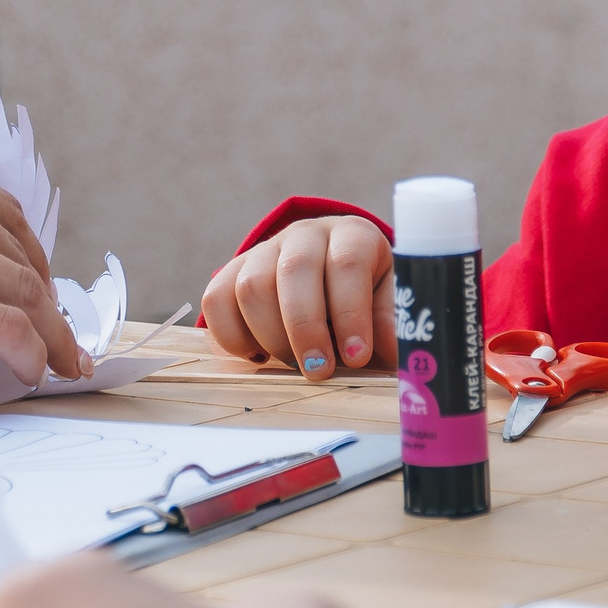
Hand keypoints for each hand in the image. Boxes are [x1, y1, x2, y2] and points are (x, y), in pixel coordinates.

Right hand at [0, 134, 88, 387]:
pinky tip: (30, 374)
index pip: (7, 217)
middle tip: (61, 343)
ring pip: (19, 295)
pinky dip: (28, 355)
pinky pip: (2, 331)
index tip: (41, 297)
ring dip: (43, 337)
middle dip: (46, 307)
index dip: (32, 264)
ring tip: (50, 367)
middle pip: (20, 259)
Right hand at [200, 216, 392, 379]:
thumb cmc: (368, 298)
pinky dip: (233, 337)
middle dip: (305, 329)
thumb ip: (391, 321)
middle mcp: (306, 235)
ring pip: (252, 286)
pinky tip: (260, 357)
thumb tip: (390, 348)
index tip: (357, 356)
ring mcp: (264, 250)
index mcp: (352, 235)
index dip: (350, 312)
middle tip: (320, 372)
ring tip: (294, 365)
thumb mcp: (390, 302)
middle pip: (294, 270)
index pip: (347, 263)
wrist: (331, 282)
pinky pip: (216, 300)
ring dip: (272, 337)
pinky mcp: (232, 272)